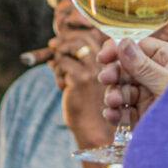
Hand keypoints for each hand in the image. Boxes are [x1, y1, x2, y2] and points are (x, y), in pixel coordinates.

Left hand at [51, 1, 109, 148]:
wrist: (95, 132)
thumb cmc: (91, 109)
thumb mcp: (89, 83)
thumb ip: (80, 63)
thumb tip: (55, 45)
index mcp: (115, 62)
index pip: (94, 36)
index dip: (75, 34)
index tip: (61, 41)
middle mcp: (109, 63)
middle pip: (83, 37)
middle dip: (64, 40)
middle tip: (52, 45)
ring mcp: (97, 69)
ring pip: (72, 47)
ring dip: (59, 55)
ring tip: (56, 69)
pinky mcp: (82, 78)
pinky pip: (62, 63)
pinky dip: (57, 71)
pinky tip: (61, 85)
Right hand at [99, 32, 167, 126]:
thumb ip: (145, 67)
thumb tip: (123, 43)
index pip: (140, 47)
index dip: (120, 50)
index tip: (105, 56)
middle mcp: (157, 76)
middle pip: (126, 68)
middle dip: (114, 74)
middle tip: (105, 79)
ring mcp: (148, 96)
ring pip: (122, 90)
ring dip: (113, 94)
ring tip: (113, 102)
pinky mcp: (142, 116)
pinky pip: (123, 111)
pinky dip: (115, 113)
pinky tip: (112, 115)